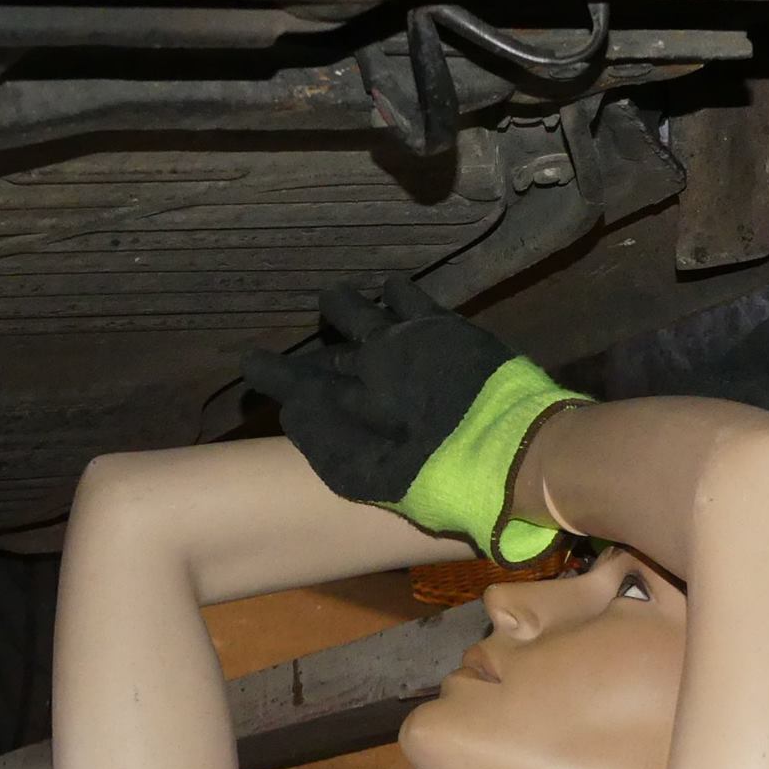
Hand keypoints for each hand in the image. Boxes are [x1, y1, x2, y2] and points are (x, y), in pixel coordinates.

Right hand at [241, 278, 589, 562]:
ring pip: (368, 307)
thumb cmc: (446, 477)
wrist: (519, 450)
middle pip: (332, 342)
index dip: (274, 374)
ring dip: (351, 305)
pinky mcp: (451, 329)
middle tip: (300, 330)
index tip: (249, 361)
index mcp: (354, 399)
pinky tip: (393, 289)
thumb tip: (295, 411)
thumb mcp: (372, 479)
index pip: (301, 382)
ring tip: (338, 297)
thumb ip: (329, 447)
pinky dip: (396, 293)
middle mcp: (376, 359)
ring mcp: (413, 338)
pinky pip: (413, 298)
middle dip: (310, 340)